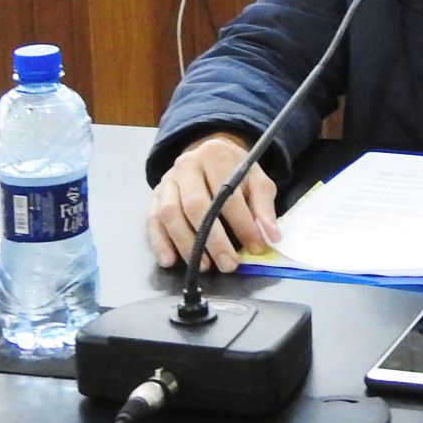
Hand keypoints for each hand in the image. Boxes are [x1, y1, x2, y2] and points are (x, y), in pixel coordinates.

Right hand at [146, 131, 279, 271]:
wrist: (210, 156)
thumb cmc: (236, 172)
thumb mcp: (257, 181)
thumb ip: (264, 207)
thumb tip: (271, 236)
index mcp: (216, 155)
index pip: (228, 194)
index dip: (243, 224)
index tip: (256, 248)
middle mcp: (187, 165)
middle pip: (195, 205)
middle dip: (213, 240)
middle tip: (228, 264)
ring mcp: (168, 179)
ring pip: (170, 213)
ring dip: (186, 244)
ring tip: (204, 266)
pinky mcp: (155, 195)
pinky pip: (152, 219)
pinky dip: (159, 242)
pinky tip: (169, 260)